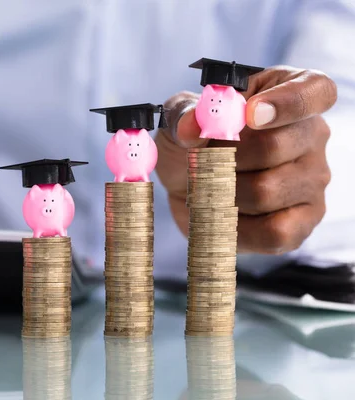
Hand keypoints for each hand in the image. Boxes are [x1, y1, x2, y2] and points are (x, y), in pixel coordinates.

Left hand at [155, 67, 336, 254]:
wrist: (187, 186)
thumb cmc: (193, 142)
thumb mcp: (179, 118)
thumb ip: (183, 115)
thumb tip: (192, 125)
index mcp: (288, 91)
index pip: (312, 91)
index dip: (286, 103)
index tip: (250, 114)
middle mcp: (312, 134)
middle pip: (273, 147)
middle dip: (221, 158)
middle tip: (199, 161)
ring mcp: (313, 179)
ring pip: (266, 191)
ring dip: (221, 193)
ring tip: (209, 186)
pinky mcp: (303, 221)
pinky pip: (274, 231)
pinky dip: (235, 227)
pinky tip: (222, 214)